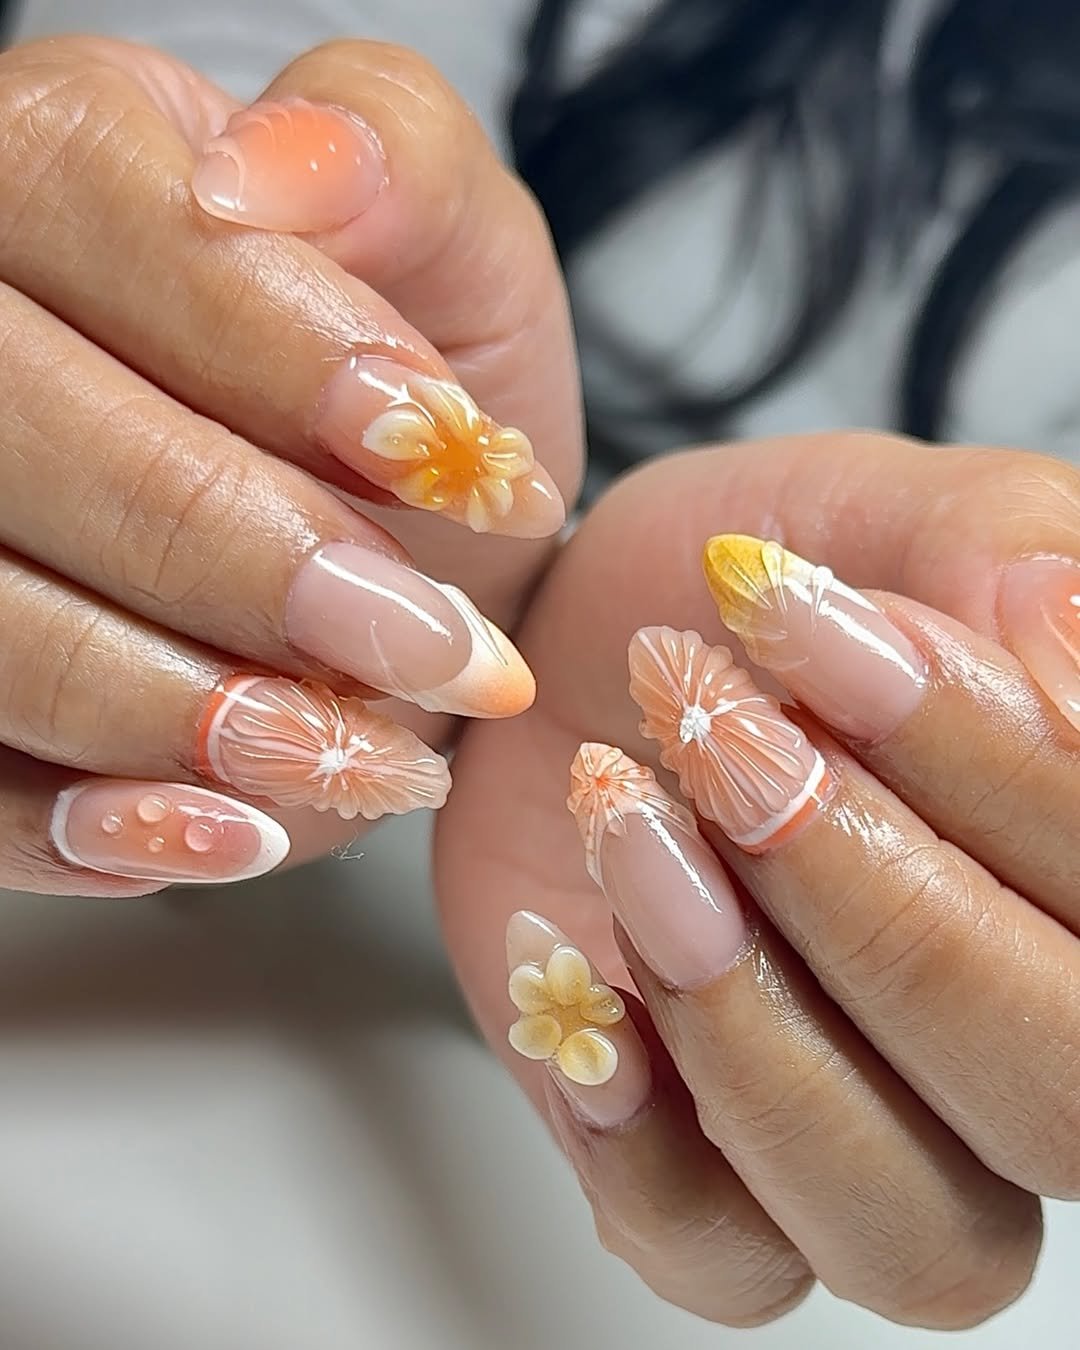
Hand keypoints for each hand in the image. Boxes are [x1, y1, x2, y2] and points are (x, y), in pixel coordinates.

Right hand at [0, 36, 579, 893]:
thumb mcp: (455, 252)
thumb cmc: (407, 396)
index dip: (267, 343)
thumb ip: (398, 162)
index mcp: (53, 168)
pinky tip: (230, 832)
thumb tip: (280, 168)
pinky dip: (94, 825)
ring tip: (356, 755)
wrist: (385, 544)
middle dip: (236, 557)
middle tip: (426, 646)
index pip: (89, 201)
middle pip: (8, 428)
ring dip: (174, 709)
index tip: (434, 449)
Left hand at [437, 432, 1079, 1328]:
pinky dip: (636, 1135)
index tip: (827, 645)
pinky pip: (720, 1258)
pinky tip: (574, 978)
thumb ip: (1017, 568)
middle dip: (869, 901)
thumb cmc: (754, 590)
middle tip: (719, 740)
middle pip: (1053, 1094)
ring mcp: (883, 1139)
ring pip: (905, 1226)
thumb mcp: (893, 516)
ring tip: (633, 835)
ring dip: (752, 1021)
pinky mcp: (716, 1179)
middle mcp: (1028, 1044)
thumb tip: (1078, 675)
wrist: (593, 652)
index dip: (1000, 778)